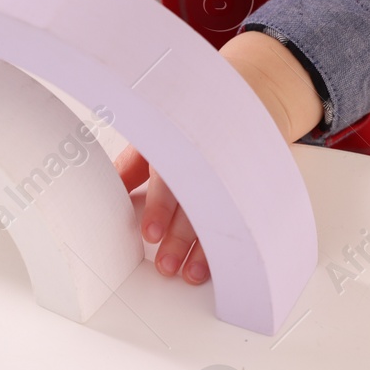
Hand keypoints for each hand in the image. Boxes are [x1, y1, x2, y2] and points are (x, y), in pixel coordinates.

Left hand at [115, 30, 323, 283]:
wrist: (254, 95)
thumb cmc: (196, 121)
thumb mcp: (161, 133)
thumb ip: (134, 164)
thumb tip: (110, 189)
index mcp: (183, 141)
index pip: (170, 176)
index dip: (160, 208)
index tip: (151, 234)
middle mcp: (211, 156)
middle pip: (196, 200)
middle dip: (181, 238)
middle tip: (169, 267)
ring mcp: (239, 169)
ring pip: (223, 212)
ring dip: (209, 248)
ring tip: (194, 274)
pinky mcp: (259, 180)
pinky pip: (252, 211)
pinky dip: (243, 239)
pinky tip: (235, 261)